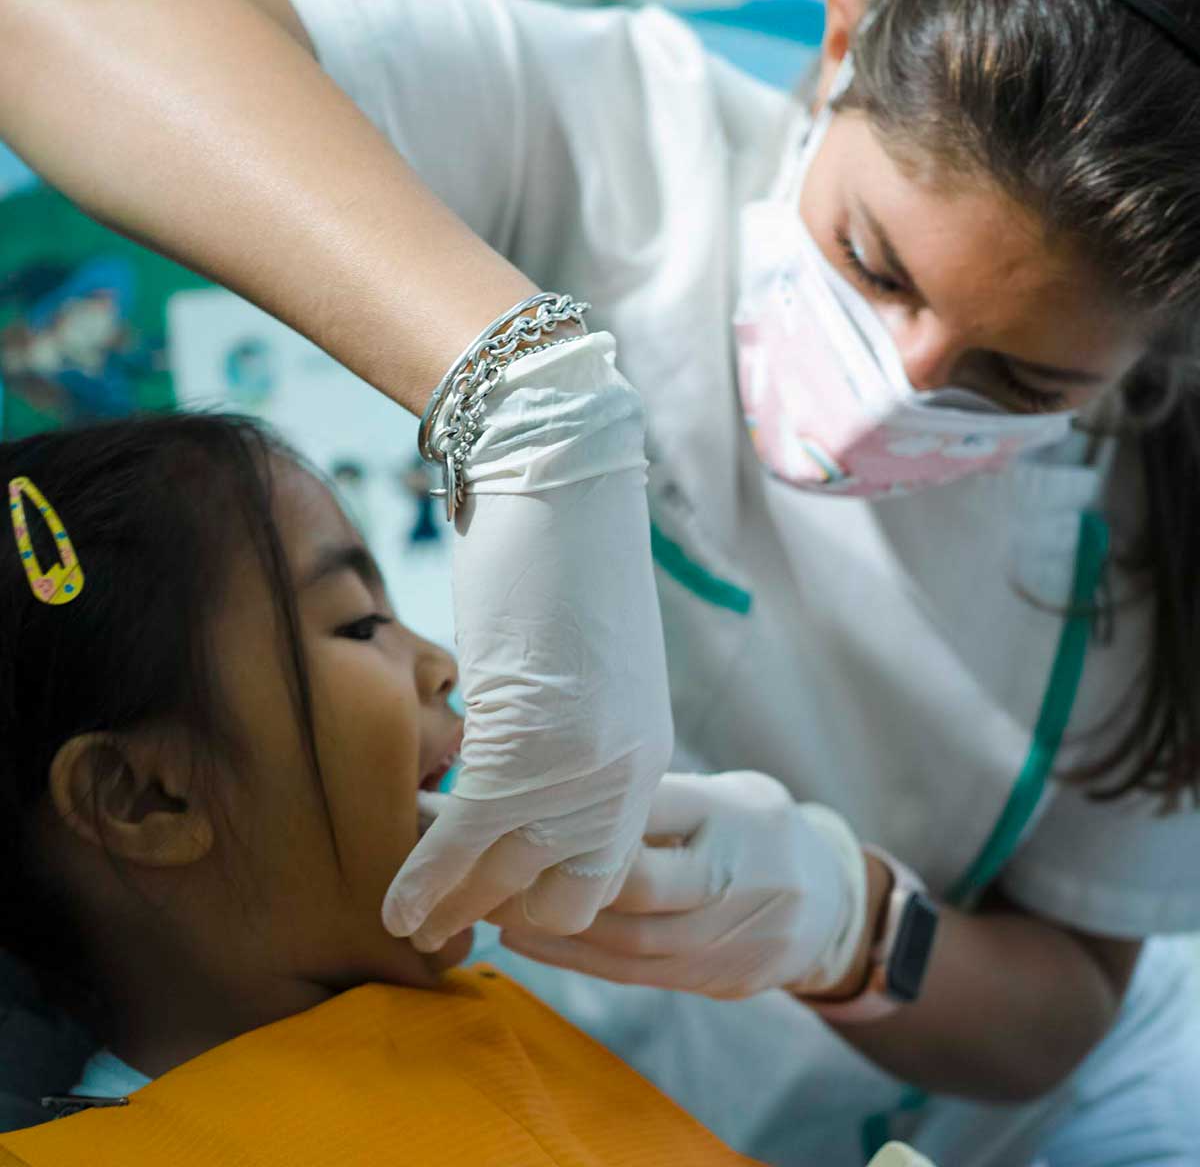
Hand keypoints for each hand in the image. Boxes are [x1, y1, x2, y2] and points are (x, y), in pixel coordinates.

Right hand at [382, 333, 673, 948]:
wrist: (560, 477)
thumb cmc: (566, 560)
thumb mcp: (587, 671)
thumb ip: (570, 733)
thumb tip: (519, 773)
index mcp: (644, 754)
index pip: (603, 868)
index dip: (546, 894)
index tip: (496, 897)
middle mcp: (624, 770)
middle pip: (564, 893)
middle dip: (502, 914)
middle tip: (445, 920)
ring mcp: (580, 762)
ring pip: (509, 874)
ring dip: (453, 907)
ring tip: (407, 928)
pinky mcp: (526, 738)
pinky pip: (468, 836)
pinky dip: (426, 877)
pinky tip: (393, 902)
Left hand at [500, 771, 867, 999]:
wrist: (830, 906)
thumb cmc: (757, 831)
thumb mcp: (728, 793)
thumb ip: (664, 795)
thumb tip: (568, 780)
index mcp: (739, 814)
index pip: (657, 805)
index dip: (589, 807)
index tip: (524, 798)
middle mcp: (740, 876)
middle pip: (641, 884)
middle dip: (562, 875)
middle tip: (496, 862)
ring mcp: (732, 935)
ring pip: (631, 940)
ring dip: (555, 926)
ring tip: (495, 906)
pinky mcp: (717, 977)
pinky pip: (636, 974)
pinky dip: (576, 960)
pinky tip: (527, 942)